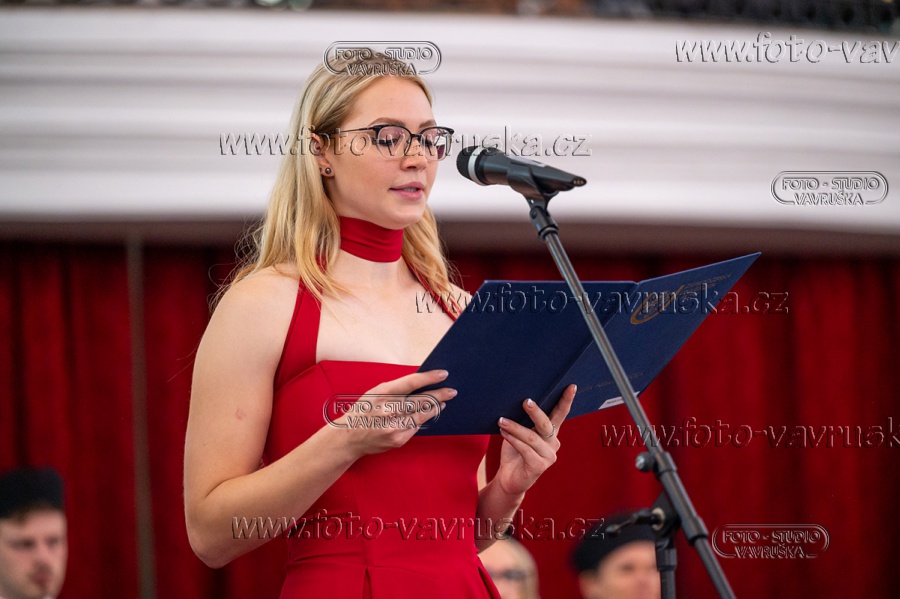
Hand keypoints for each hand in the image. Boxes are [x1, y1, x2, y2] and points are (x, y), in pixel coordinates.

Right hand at [331, 369, 455, 456]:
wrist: (348, 437)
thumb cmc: (363, 411)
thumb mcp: (375, 394)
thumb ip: (396, 389)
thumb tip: (421, 383)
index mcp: (382, 393)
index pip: (411, 382)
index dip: (430, 378)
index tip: (443, 374)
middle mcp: (389, 409)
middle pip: (422, 400)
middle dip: (440, 394)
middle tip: (451, 391)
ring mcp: (394, 426)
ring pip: (423, 415)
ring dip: (435, 407)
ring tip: (442, 402)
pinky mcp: (398, 439)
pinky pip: (416, 427)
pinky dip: (422, 420)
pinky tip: (427, 415)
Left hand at [494, 384, 576, 496]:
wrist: (508, 478)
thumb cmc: (514, 452)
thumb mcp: (519, 432)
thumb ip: (523, 420)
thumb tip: (519, 400)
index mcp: (551, 432)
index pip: (560, 413)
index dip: (566, 400)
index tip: (571, 386)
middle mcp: (553, 443)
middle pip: (546, 424)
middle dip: (536, 411)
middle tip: (526, 401)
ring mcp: (548, 456)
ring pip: (532, 437)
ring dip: (515, 427)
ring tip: (501, 420)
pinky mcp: (539, 466)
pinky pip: (525, 450)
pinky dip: (513, 440)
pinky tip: (504, 433)